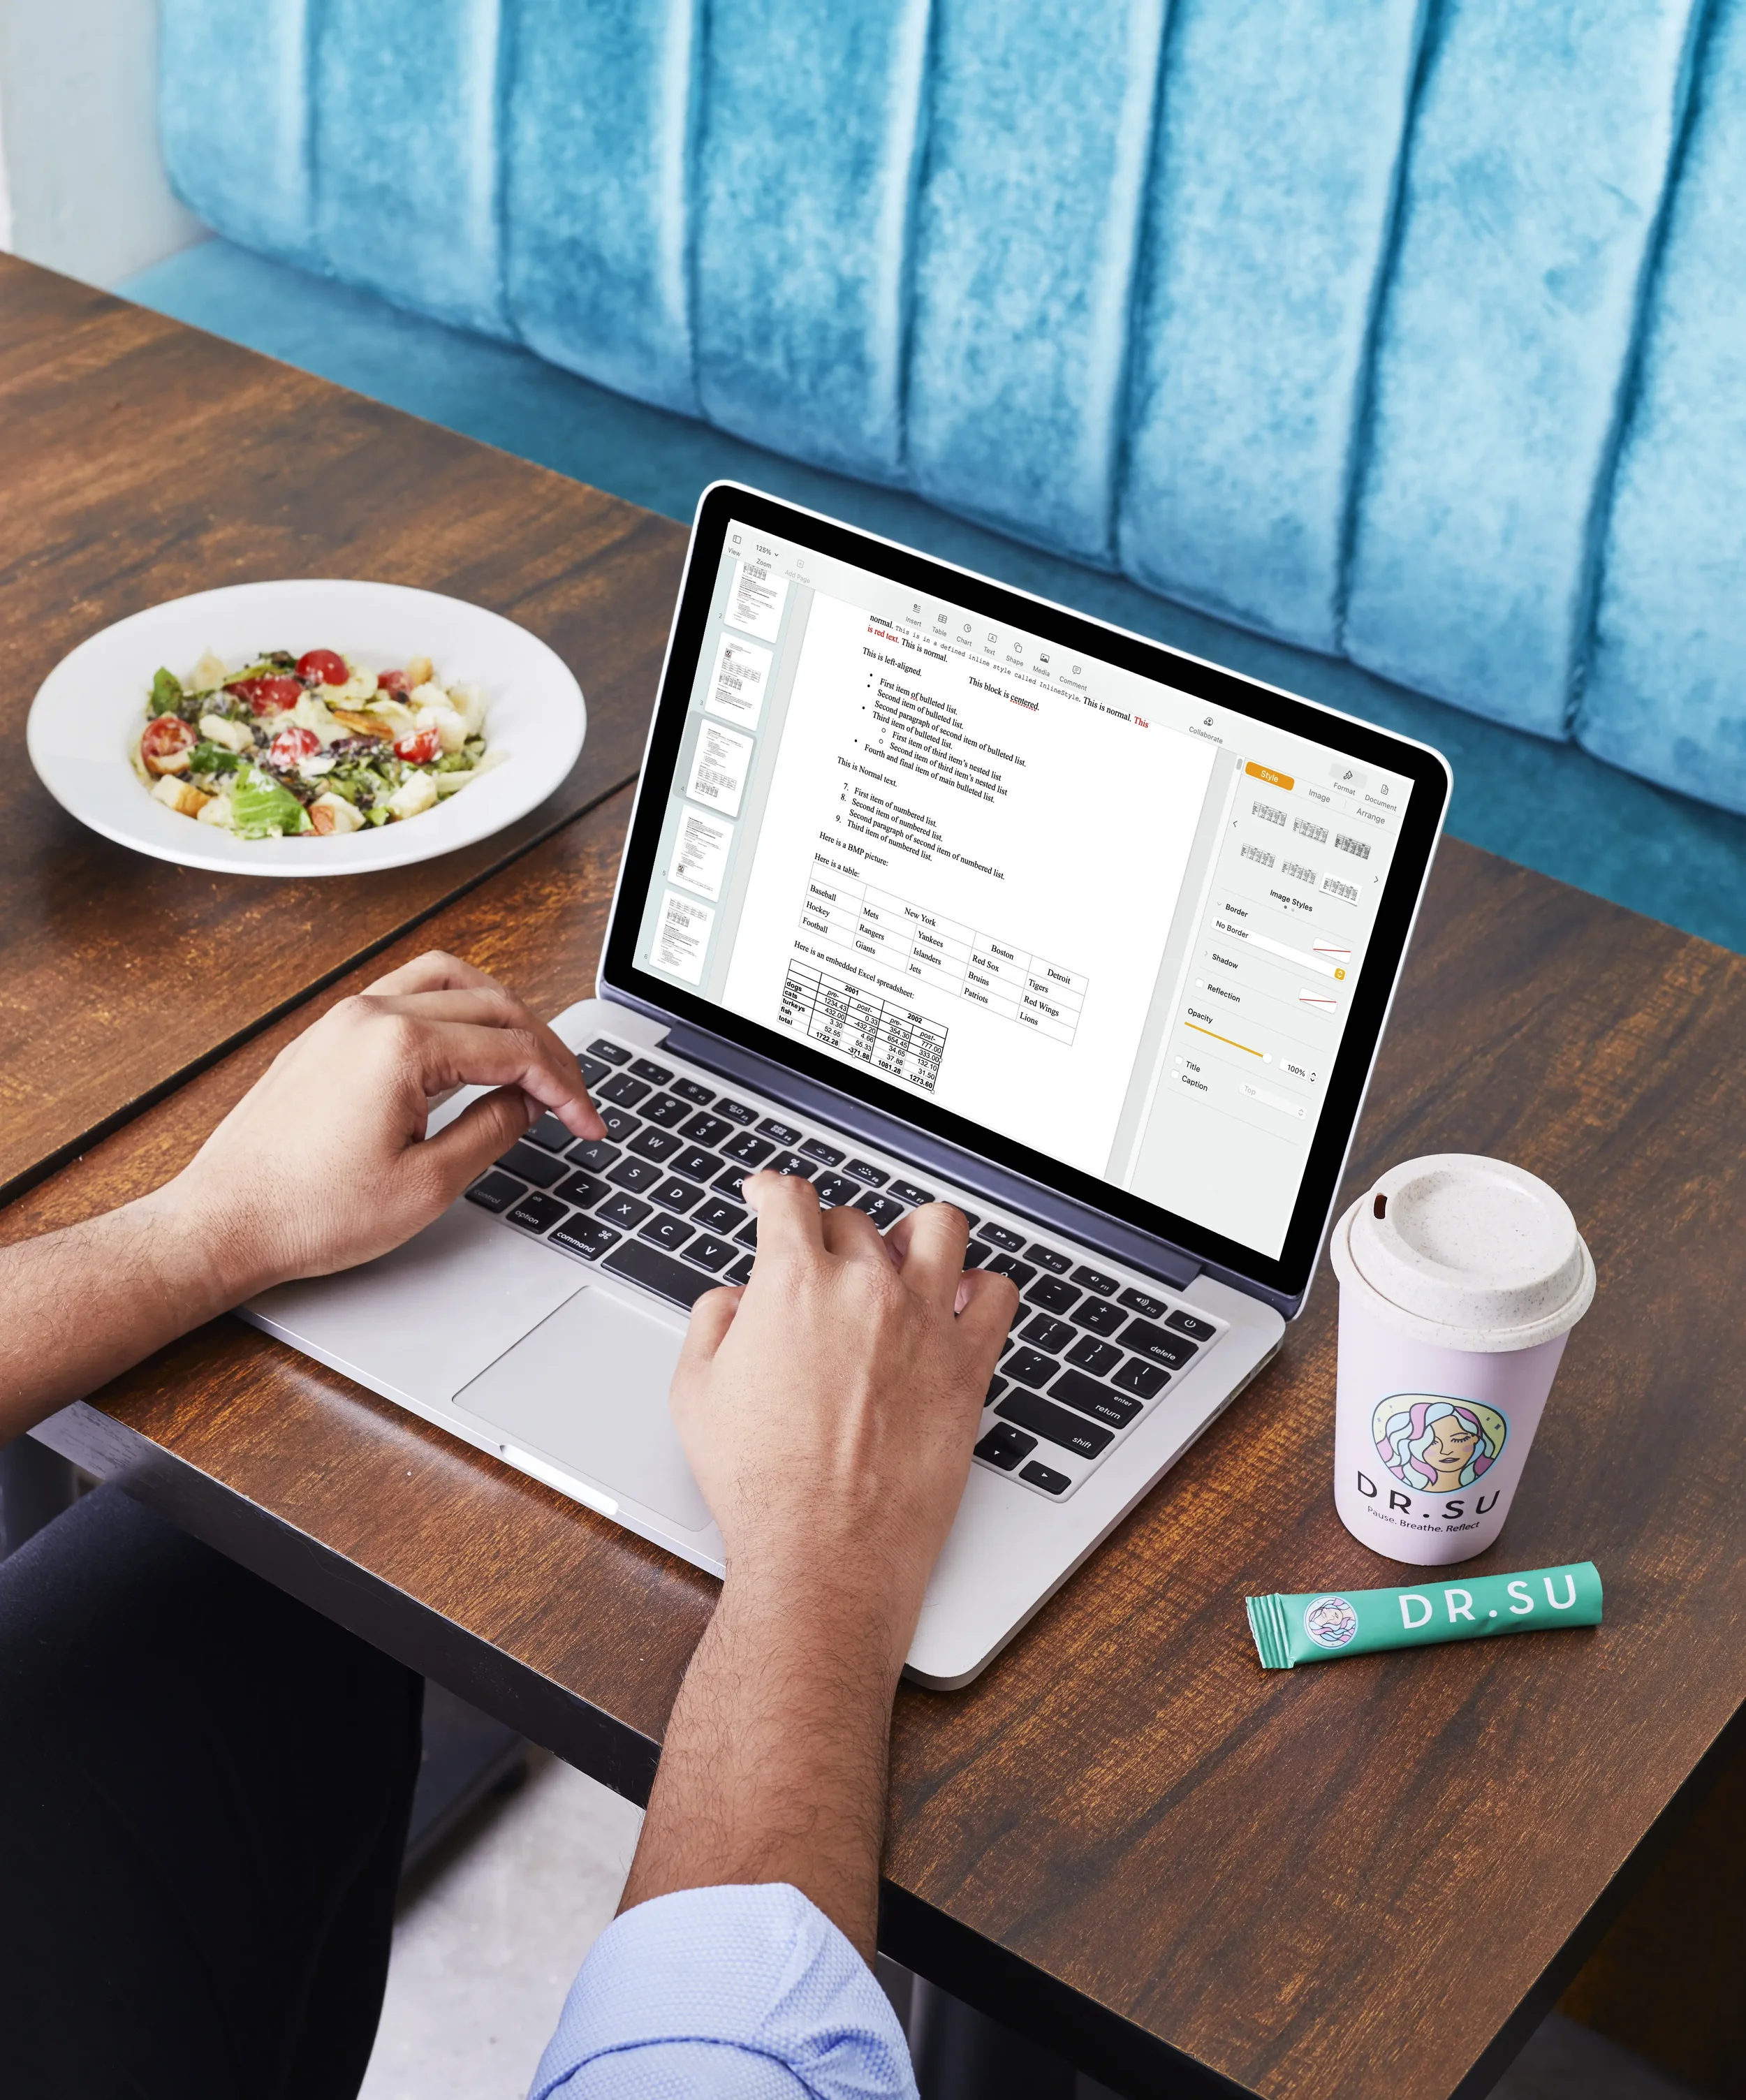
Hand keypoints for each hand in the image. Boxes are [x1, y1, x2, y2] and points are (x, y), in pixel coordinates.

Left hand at [157, 951, 601, 1296]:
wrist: (223, 1223)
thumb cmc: (308, 1212)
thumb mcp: (427, 1186)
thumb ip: (491, 1133)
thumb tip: (525, 1104)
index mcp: (401, 1046)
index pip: (514, 1051)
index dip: (565, 1088)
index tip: (587, 1123)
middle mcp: (371, 1015)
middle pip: (491, 1005)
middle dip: (544, 1050)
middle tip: (571, 1097)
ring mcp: (344, 1019)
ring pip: (449, 981)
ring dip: (501, 1013)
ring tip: (530, 1060)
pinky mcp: (327, 1035)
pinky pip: (406, 993)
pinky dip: (453, 1010)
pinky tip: (468, 1048)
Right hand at [620, 1178, 1016, 1952]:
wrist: (823, 1554)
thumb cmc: (760, 1485)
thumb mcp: (695, 1391)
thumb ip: (713, 1321)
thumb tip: (737, 1298)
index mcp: (795, 1284)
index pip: (789, 1197)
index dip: (771, 1188)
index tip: (768, 1194)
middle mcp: (866, 1289)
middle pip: (855, 1219)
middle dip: (831, 1233)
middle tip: (823, 1261)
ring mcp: (925, 1322)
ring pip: (939, 1227)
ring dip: (914, 1234)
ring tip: (902, 1256)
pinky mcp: (969, 1365)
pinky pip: (997, 1294)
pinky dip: (980, 1288)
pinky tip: (959, 1302)